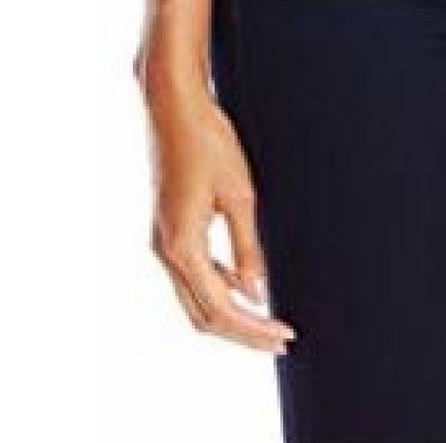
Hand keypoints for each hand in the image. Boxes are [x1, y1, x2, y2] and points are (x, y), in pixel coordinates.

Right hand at [142, 78, 294, 353]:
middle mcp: (164, 251)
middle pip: (202, 314)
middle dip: (242, 332)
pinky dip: (218, 287)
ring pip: (194, 298)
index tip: (284, 335)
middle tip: (280, 339)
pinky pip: (191, 273)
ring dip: (230, 312)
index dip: (253, 329)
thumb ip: (247, 247)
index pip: (219, 309)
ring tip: (268, 318)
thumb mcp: (239, 194)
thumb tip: (257, 292)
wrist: (174, 107)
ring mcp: (161, 241)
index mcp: (181, 247)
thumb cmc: (209, 142)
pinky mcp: (166, 228)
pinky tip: (245, 284)